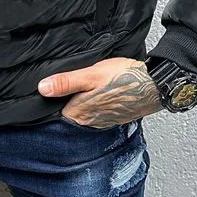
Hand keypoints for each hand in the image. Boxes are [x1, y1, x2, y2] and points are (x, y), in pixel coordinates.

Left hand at [37, 57, 162, 128]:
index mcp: (80, 114)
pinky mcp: (112, 117)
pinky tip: (97, 92)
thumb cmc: (124, 78)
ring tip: (82, 88)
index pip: (54, 113)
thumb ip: (66, 82)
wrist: (154, 85)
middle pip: (68, 113)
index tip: (47, 90)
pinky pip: (96, 112)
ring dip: (80, 102)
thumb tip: (43, 88)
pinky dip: (94, 104)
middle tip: (65, 85)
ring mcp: (102, 121)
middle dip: (64, 101)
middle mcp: (90, 122)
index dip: (50, 101)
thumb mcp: (91, 74)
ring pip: (82, 113)